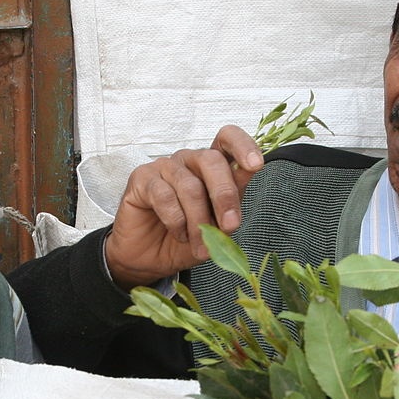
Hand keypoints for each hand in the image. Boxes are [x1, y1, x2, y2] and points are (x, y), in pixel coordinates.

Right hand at [104, 126, 262, 288]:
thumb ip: (233, 200)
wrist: (149, 260)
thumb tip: (250, 172)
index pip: (227, 139)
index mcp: (211, 166)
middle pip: (211, 160)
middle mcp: (189, 161)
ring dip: (199, 222)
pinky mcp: (142, 178)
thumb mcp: (216, 226)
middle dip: (224, 195)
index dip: (243, 145)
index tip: (256, 165)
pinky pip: (164, 196)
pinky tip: (178, 234)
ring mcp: (164, 167)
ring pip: (190, 186)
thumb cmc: (185, 239)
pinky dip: (176, 221)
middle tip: (230, 226)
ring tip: (200, 248)